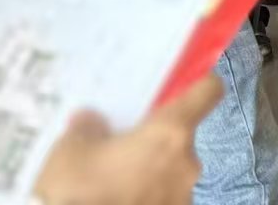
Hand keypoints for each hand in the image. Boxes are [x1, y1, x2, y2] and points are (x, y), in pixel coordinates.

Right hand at [34, 74, 220, 204]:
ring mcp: (184, 197)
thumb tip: (90, 120)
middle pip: (182, 138)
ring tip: (112, 185)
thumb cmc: (78, 192)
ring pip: (172, 173)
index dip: (199, 85)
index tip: (183, 88)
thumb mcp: (68, 152)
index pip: (208, 91)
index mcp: (170, 133)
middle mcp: (188, 163)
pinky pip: (164, 200)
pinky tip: (117, 200)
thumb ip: (86, 128)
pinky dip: (146, 198)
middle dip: (155, 143)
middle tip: (120, 150)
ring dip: (150, 175)